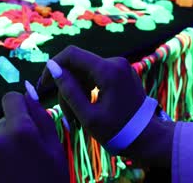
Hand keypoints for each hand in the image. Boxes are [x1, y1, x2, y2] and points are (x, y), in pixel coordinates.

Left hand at [0, 91, 68, 182]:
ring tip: (11, 175)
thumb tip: (27, 88)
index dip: (19, 110)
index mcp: (21, 130)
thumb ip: (40, 115)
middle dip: (11, 136)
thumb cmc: (49, 182)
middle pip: (1, 124)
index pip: (10, 99)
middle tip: (24, 161)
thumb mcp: (55, 149)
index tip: (25, 124)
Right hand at [38, 46, 174, 166]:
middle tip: (66, 113)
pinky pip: (96, 76)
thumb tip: (52, 67)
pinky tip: (86, 109)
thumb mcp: (87, 115)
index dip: (53, 66)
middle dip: (67, 86)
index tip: (43, 84)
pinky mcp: (121, 73)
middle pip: (78, 65)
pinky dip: (87, 90)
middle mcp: (115, 62)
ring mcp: (119, 67)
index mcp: (108, 71)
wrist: (148, 138)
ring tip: (76, 116)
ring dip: (76, 91)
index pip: (71, 54)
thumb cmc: (118, 131)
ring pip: (85, 72)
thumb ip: (68, 90)